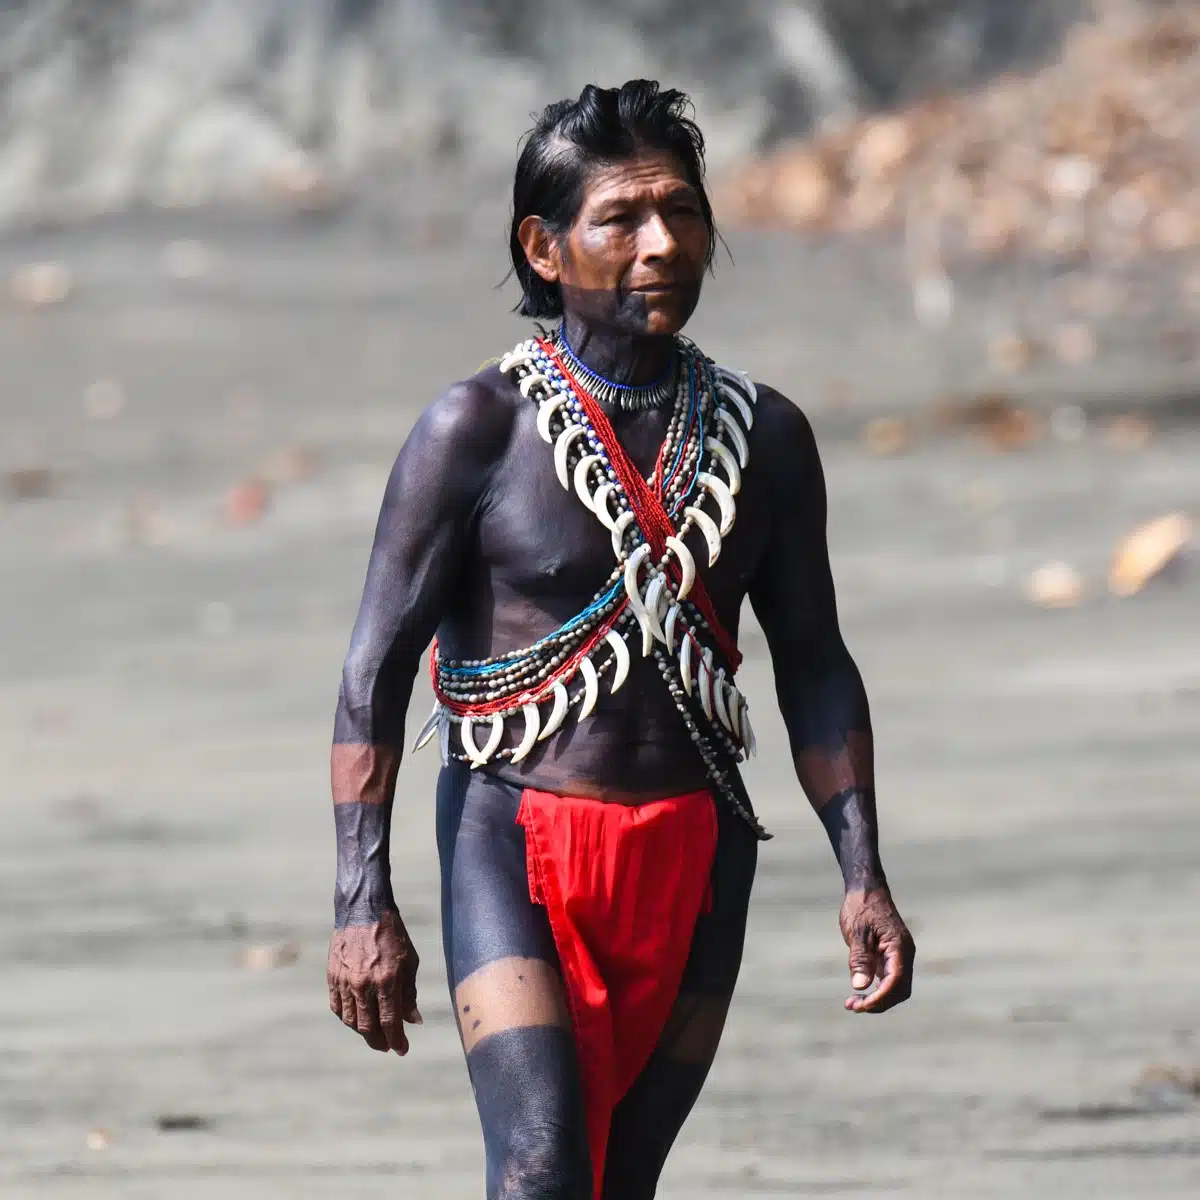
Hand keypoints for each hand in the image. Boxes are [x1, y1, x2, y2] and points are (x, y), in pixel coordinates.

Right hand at [327, 908, 421, 1052]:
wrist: (363, 910)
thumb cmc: (392, 934)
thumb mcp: (410, 961)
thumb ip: (410, 993)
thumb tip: (414, 1020)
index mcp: (387, 980)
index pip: (390, 1022)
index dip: (397, 1040)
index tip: (402, 1050)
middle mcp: (363, 984)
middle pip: (368, 1026)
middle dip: (380, 1041)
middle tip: (388, 1046)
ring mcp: (345, 981)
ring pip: (351, 1020)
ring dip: (363, 1032)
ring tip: (374, 1034)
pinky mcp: (332, 976)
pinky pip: (337, 1007)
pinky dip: (347, 1018)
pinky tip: (356, 1020)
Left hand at [839, 887, 914, 1013]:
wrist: (866, 889)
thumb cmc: (861, 907)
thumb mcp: (857, 932)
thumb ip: (860, 958)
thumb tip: (860, 986)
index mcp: (899, 947)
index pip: (895, 981)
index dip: (879, 998)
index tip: (860, 1005)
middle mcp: (904, 953)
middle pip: (899, 990)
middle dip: (878, 1003)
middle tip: (852, 1007)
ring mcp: (899, 955)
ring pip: (895, 987)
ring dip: (877, 998)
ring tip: (852, 1004)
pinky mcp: (891, 956)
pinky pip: (889, 979)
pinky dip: (877, 989)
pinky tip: (860, 993)